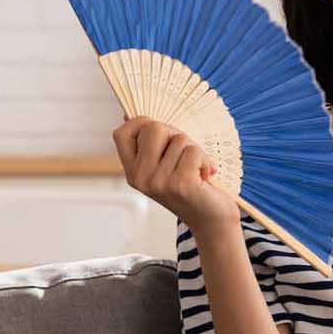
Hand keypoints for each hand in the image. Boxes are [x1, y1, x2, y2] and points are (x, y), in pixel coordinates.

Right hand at [113, 117, 239, 233]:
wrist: (211, 219)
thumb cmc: (191, 185)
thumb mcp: (164, 164)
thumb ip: (149, 144)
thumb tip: (127, 114)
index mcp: (132, 170)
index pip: (121, 133)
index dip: (140, 123)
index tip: (162, 135)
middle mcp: (140, 177)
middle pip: (154, 128)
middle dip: (176, 134)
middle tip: (185, 155)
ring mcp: (158, 182)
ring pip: (179, 139)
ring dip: (195, 151)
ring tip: (196, 170)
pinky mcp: (179, 184)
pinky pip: (193, 151)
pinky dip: (205, 160)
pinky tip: (205, 177)